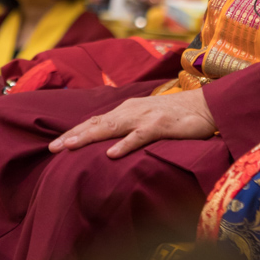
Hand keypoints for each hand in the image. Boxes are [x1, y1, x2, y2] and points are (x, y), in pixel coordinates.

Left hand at [49, 89, 216, 158]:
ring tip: (70, 147)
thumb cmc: (177, 116)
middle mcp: (131, 110)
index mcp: (127, 110)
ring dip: (89, 137)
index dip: (74, 132)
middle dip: (73, 135)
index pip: (95, 122)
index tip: (54, 145)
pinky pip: (140, 136)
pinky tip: (111, 153)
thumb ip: (129, 128)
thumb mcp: (147, 119)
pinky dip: (125, 144)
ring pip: (112, 127)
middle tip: (52, 148)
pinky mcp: (161, 125)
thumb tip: (108, 145)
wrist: (207, 106)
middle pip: (97, 123)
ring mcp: (145, 117)